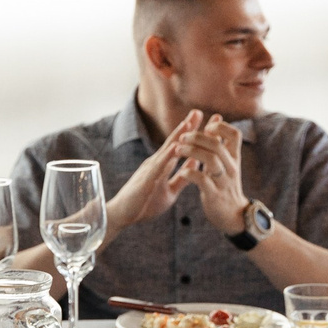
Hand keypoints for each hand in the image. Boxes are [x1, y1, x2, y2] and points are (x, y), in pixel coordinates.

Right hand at [103, 111, 206, 228]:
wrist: (121, 216)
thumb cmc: (144, 204)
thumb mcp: (169, 191)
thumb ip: (181, 178)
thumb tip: (195, 165)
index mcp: (162, 165)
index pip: (179, 145)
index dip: (192, 133)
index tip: (206, 121)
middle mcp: (156, 163)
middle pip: (173, 141)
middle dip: (186, 127)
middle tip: (198, 111)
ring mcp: (149, 170)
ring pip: (166, 150)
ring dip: (177, 136)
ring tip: (188, 123)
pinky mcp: (145, 180)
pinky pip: (158, 167)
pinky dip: (167, 156)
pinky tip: (175, 147)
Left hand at [180, 116, 249, 231]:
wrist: (233, 216)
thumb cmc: (225, 186)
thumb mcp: (225, 163)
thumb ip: (219, 143)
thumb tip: (215, 120)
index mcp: (234, 158)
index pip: (235, 134)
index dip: (220, 127)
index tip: (206, 127)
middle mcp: (231, 168)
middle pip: (217, 145)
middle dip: (197, 138)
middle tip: (182, 138)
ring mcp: (223, 181)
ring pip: (211, 160)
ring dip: (192, 152)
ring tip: (178, 150)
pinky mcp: (214, 195)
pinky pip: (202, 180)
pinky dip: (190, 173)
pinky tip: (181, 171)